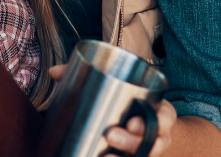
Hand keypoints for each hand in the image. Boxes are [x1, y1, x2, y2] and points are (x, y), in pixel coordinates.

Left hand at [48, 64, 177, 155]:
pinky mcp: (136, 156)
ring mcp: (147, 149)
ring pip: (142, 156)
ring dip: (124, 156)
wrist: (148, 123)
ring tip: (106, 156)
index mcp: (160, 112)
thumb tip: (54, 72)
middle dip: (130, 141)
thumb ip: (90, 75)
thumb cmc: (131, 101)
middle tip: (111, 134)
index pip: (165, 118)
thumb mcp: (123, 85)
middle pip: (151, 142)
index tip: (132, 122)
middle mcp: (158, 135)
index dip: (154, 122)